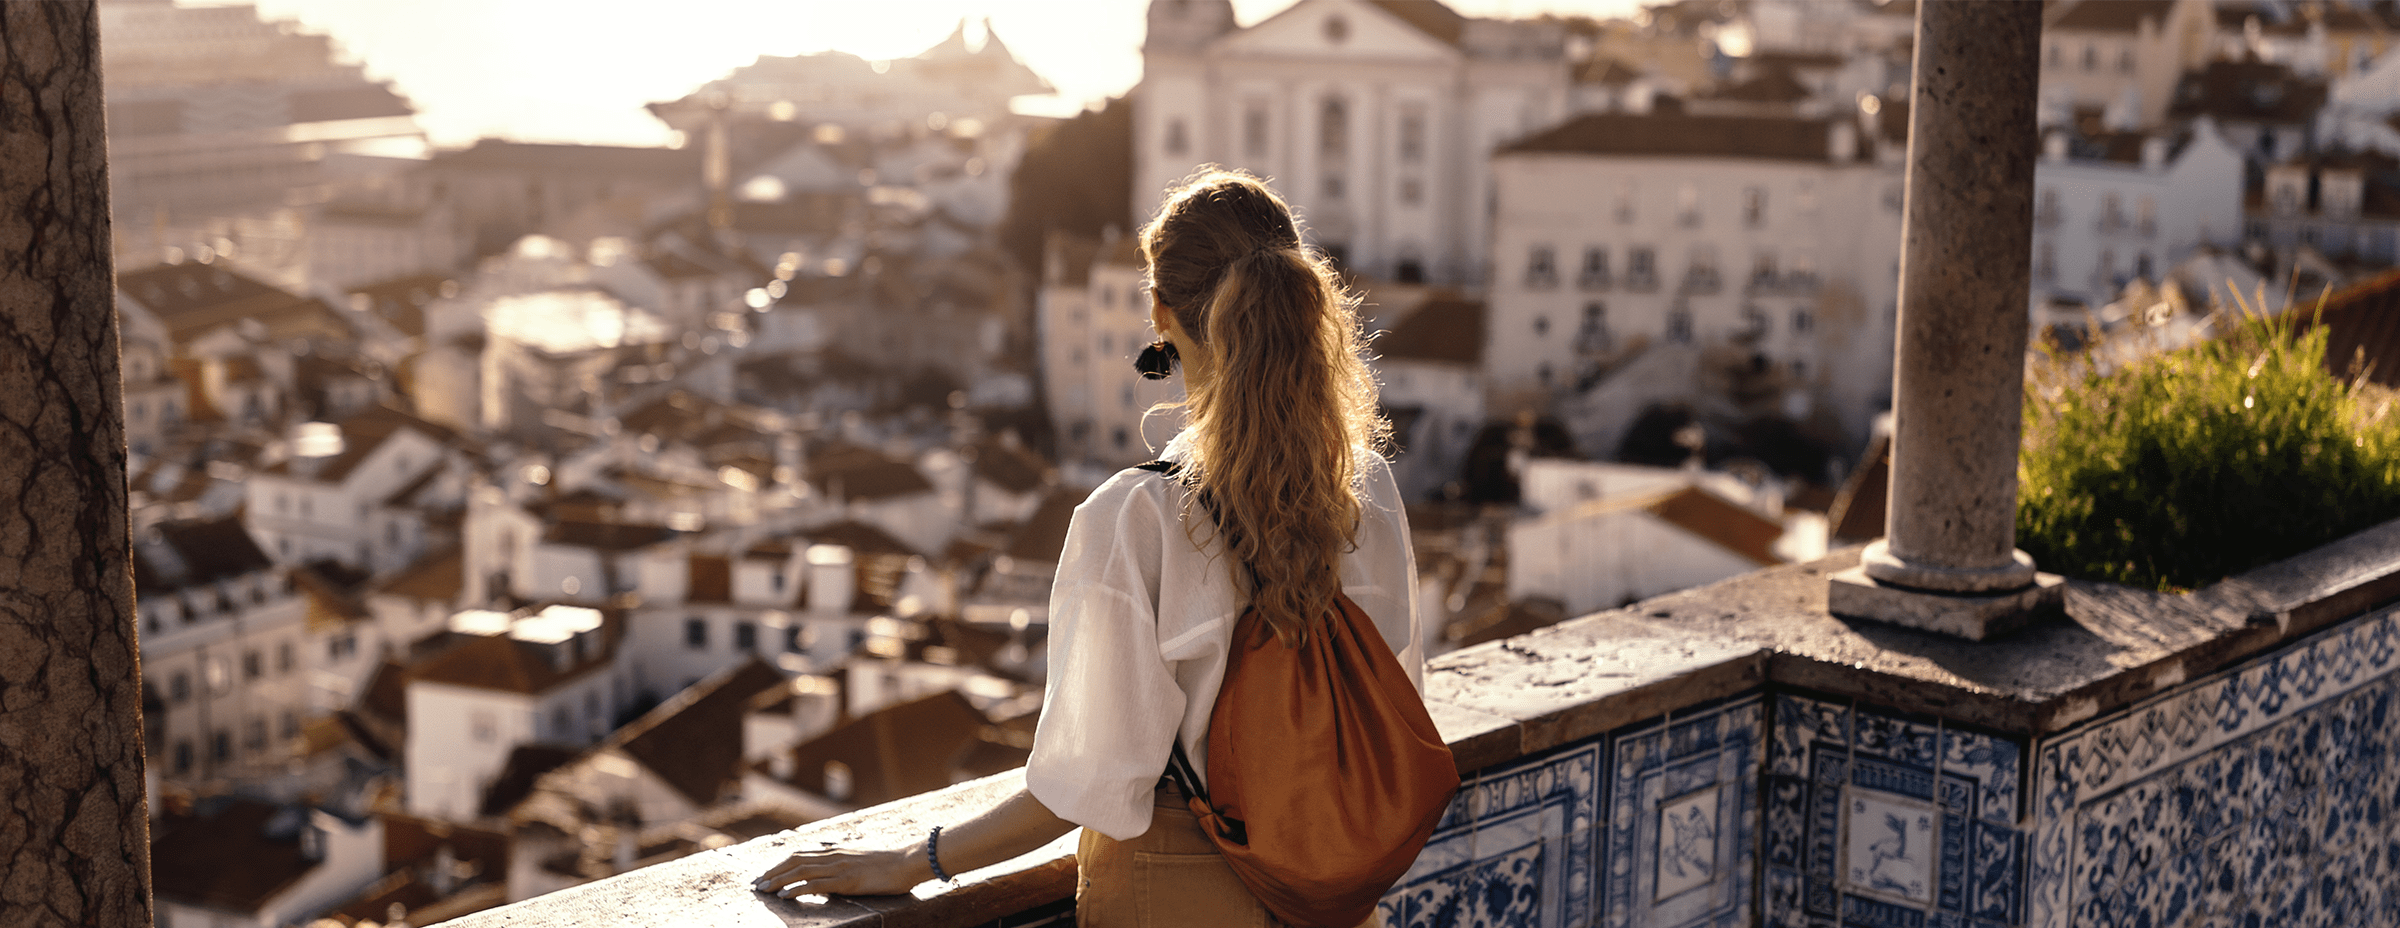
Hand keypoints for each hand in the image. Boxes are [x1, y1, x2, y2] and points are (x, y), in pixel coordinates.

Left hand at [753, 842, 930, 897]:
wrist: (907, 861)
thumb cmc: (889, 863)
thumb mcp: (861, 858)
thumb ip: (844, 862)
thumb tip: (830, 871)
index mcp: (836, 850)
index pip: (800, 854)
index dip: (780, 863)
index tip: (767, 873)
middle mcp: (833, 855)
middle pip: (794, 860)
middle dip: (773, 871)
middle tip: (757, 883)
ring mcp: (839, 867)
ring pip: (800, 871)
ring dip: (779, 880)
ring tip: (764, 889)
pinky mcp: (846, 880)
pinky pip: (815, 884)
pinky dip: (796, 889)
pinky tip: (784, 896)